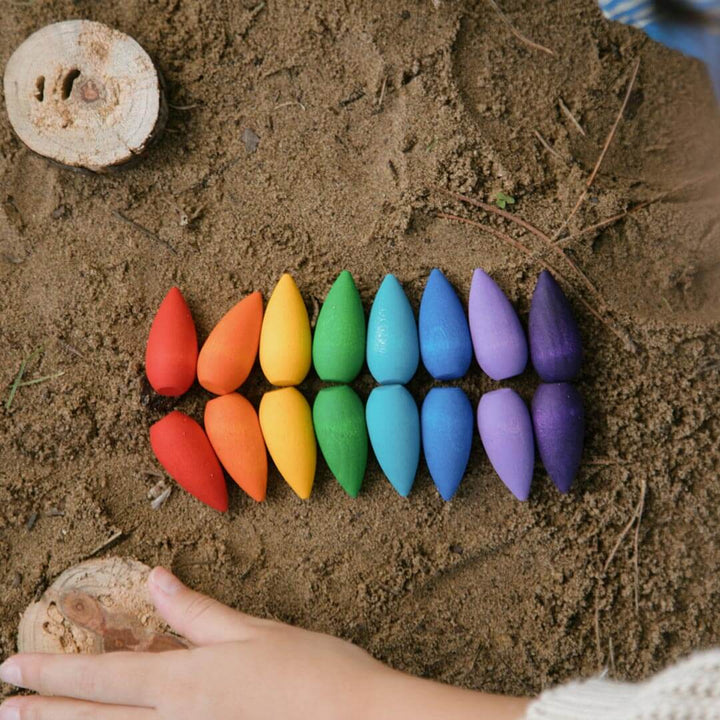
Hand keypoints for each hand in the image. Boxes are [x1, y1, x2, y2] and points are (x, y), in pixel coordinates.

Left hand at [0, 567, 529, 719]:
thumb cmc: (311, 672)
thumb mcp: (253, 631)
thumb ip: (196, 611)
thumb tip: (154, 581)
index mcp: (188, 679)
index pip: (104, 678)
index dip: (53, 674)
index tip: (11, 670)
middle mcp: (180, 719)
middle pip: (98, 719)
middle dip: (46, 713)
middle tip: (5, 707)